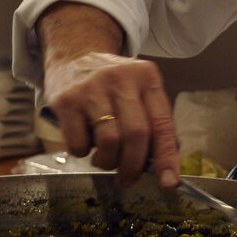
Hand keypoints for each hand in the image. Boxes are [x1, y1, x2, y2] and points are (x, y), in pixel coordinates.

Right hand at [43, 51, 179, 187]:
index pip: (162, 123)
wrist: (73, 54)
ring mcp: (93, 88)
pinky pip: (79, 143)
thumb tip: (164, 163)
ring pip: (110, 141)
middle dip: (133, 166)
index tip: (168, 182)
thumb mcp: (138, 89)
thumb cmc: (112, 82)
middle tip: (127, 178)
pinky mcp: (67, 100)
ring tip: (104, 159)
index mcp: (147, 78)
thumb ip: (152, 120)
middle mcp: (122, 79)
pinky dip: (83, 153)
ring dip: (108, 162)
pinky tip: (84, 143)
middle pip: (136, 135)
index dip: (167, 156)